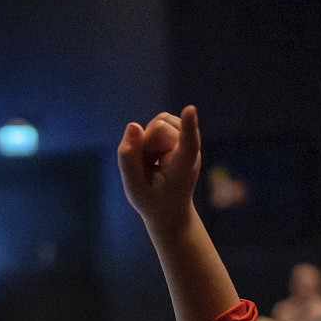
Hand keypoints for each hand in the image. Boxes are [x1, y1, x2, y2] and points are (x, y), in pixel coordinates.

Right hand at [118, 105, 200, 231]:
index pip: (188, 143)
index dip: (188, 126)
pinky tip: (155, 156)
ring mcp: (188, 140)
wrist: (170, 211)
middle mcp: (191, 150)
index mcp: (183, 167)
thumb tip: (133, 126)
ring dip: (148, 140)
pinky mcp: (182, 134)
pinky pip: (159, 122)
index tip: (190, 109)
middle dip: (146, 143)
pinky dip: (151, 136)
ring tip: (152, 163)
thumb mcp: (134, 188)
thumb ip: (128, 159)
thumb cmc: (152, 203)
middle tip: (149, 168)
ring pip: (159, 121)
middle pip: (159, 126)